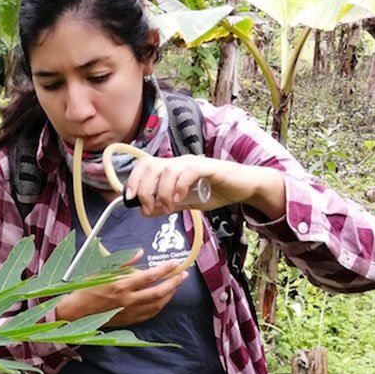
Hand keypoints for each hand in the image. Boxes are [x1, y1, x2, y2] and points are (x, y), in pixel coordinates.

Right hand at [55, 255, 188, 326]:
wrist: (77, 312)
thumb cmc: (87, 288)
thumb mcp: (102, 270)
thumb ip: (123, 261)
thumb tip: (140, 253)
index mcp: (121, 285)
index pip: (149, 276)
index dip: (164, 269)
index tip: (174, 263)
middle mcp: (128, 300)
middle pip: (158, 291)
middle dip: (174, 282)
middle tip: (182, 274)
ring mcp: (130, 312)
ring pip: (157, 304)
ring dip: (169, 294)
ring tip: (175, 285)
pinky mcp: (129, 320)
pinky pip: (150, 314)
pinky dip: (159, 306)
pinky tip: (163, 299)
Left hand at [124, 155, 285, 219]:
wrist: (244, 187)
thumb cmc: (215, 192)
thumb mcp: (186, 203)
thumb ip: (166, 206)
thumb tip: (144, 211)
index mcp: (171, 168)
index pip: (144, 165)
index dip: (133, 180)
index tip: (130, 199)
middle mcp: (179, 162)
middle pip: (151, 166)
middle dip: (144, 189)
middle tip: (149, 208)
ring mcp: (193, 163)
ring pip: (167, 169)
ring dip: (161, 191)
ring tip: (167, 208)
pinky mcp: (208, 167)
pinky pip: (188, 171)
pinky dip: (179, 185)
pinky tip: (179, 200)